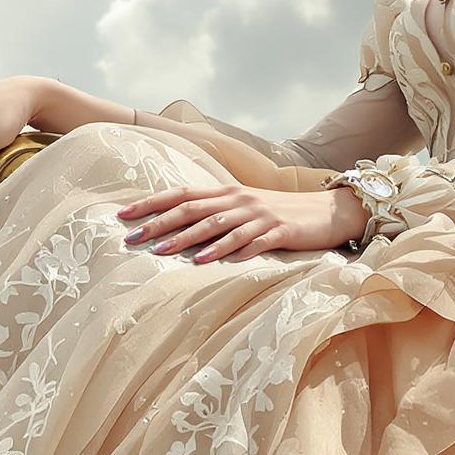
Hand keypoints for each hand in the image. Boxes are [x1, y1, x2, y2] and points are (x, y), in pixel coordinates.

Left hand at [116, 178, 370, 263]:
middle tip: (132, 238)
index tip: (124, 216)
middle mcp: (239, 200)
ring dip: (186, 239)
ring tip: (162, 252)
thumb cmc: (282, 214)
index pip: (182, 194)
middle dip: (160, 224)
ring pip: (216, 225)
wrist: (330, 212)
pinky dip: (226, 251)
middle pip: (192, 209)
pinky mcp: (278, 232)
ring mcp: (259, 215)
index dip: (152, 203)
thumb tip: (182, 228)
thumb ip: (218, 214)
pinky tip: (207, 261)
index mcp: (227, 193)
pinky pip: (249, 242)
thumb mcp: (247, 209)